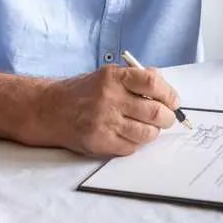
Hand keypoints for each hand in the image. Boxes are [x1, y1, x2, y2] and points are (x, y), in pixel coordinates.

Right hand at [31, 64, 179, 156]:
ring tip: (148, 128)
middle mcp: (109, 97)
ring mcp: (104, 121)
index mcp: (114, 77)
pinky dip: (136, 143)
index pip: (153, 83)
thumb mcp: (107, 75)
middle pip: (155, 112)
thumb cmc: (83, 92)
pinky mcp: (99, 141)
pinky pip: (131, 147)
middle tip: (167, 119)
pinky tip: (128, 135)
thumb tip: (167, 92)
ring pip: (146, 133)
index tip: (173, 102)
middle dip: (167, 118)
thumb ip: (136, 79)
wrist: (48, 109)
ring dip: (153, 133)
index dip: (169, 94)